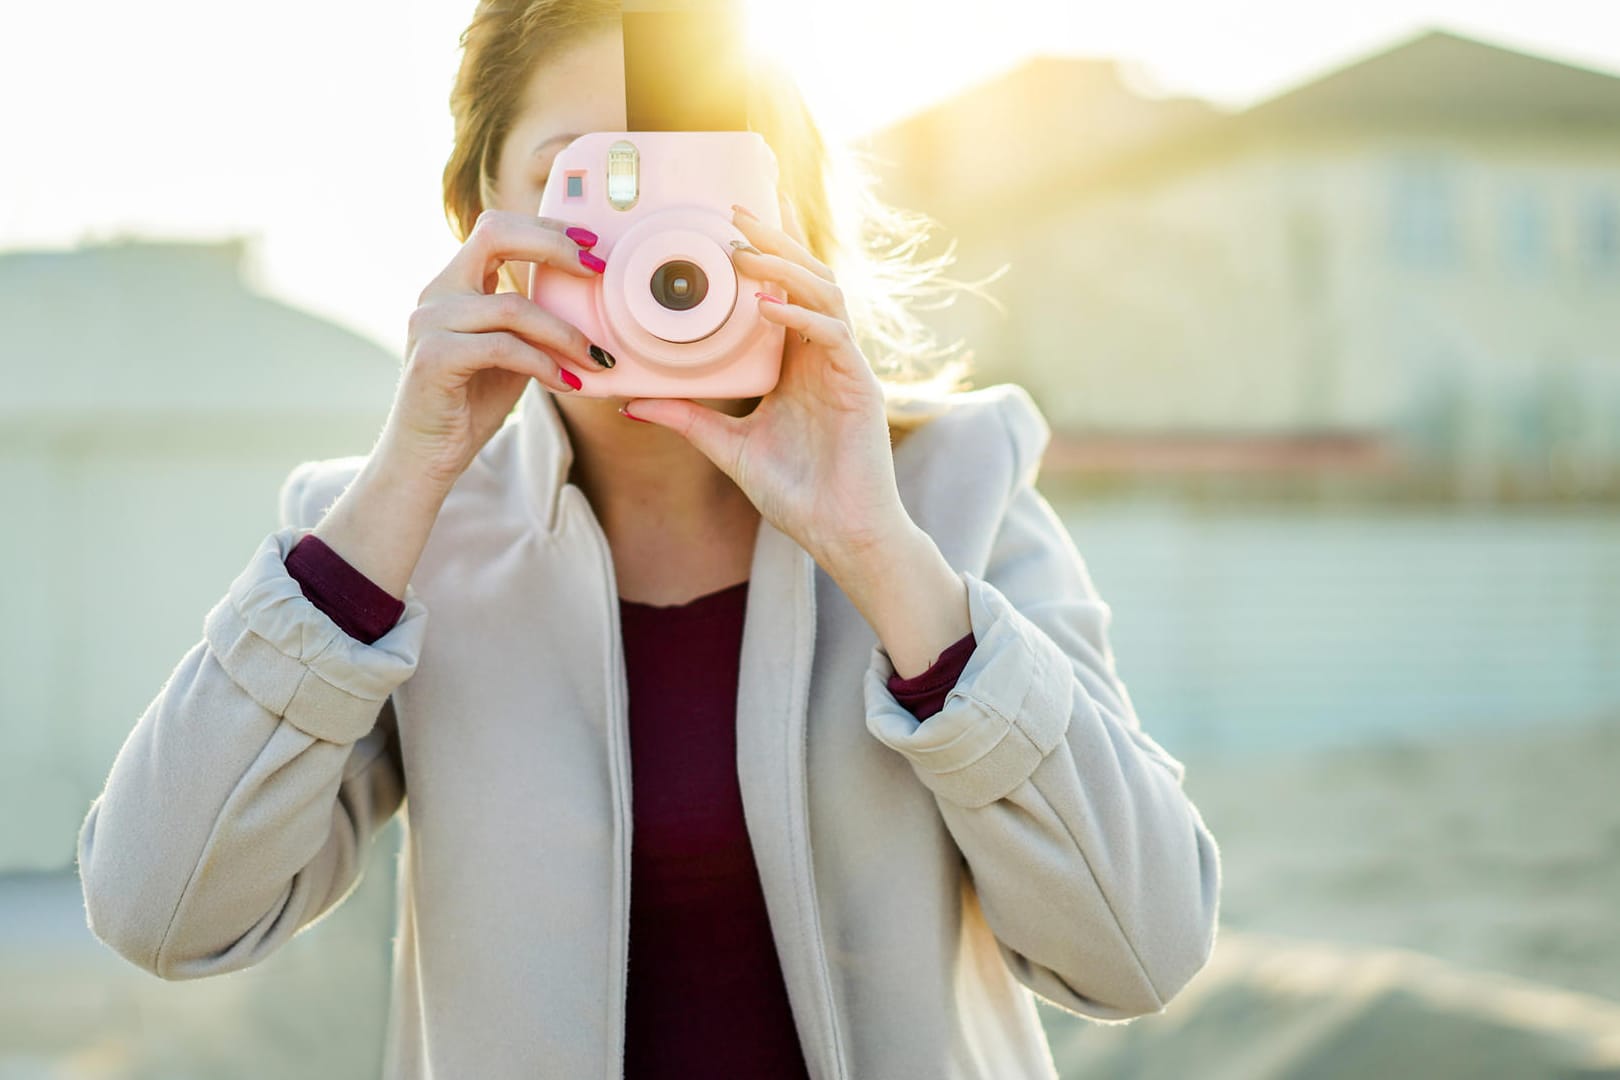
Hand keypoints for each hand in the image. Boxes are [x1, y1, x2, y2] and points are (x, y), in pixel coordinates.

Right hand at [381, 209, 608, 493]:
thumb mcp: (511, 350)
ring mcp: (430, 322)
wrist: (426, 456)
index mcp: (455, 283)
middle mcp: (437, 292)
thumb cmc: (471, 402)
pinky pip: (503, 348)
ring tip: (596, 358)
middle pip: (494, 236)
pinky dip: (543, 364)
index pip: (496, 228)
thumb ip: (532, 320)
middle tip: (597, 271)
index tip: (591, 245)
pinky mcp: (433, 357)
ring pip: (512, 307)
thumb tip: (590, 297)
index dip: (545, 228)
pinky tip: (567, 384)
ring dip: (564, 333)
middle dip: (553, 246)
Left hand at [619, 194, 911, 570]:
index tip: (724, 224)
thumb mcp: (728, 447)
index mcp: (797, 363)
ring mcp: (844, 367)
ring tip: (744, 252)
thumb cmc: (797, 493)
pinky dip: (800, 316)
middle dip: (773, 241)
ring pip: (824, 293)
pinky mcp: (859, 386)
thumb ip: (687, 418)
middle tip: (733, 212)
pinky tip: (768, 307)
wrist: (840, 533)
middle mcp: (824, 355)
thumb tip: (630, 403)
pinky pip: (832, 335)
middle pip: (806, 277)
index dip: (762, 254)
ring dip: (785, 267)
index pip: (784, 291)